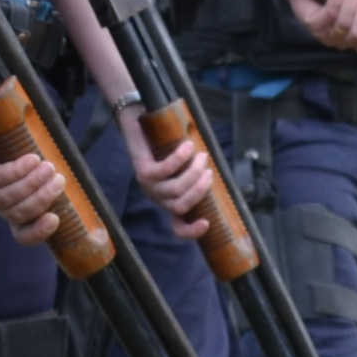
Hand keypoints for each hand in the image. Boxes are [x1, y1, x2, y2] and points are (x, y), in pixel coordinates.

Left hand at [0, 115, 71, 243]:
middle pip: (18, 215)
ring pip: (7, 199)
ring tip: (48, 167)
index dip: (38, 233)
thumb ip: (52, 178)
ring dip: (31, 184)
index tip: (56, 219)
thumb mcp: (41, 163)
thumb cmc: (22, 138)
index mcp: (13, 207)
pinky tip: (31, 160)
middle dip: (42, 200)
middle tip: (59, 179)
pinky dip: (16, 171)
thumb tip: (75, 186)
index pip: (22, 233)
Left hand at [122, 109, 217, 240]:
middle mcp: (158, 198)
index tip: (207, 223)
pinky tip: (188, 146)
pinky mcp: (142, 171)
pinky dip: (180, 158)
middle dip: (200, 190)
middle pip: (181, 206)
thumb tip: (216, 174)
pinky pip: (165, 170)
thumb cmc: (167, 146)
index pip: (177, 226)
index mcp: (170, 201)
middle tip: (209, 171)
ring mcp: (149, 186)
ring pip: (175, 189)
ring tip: (201, 156)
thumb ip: (197, 173)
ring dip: (193, 172)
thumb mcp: (185, 165)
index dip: (190, 231)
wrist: (140, 125)